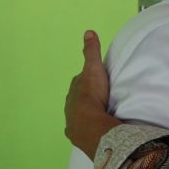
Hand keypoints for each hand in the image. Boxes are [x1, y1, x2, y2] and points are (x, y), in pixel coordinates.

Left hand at [64, 30, 120, 159]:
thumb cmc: (93, 96)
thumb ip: (91, 52)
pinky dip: (85, 129)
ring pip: (78, 115)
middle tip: (98, 97)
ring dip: (85, 114)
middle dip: (85, 97)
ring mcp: (72, 122)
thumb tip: (88, 31)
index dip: (86, 80)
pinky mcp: (77, 136)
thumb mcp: (94, 69)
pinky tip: (90, 130)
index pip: (79, 82)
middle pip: (77, 99)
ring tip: (97, 114)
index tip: (96, 79)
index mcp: (74, 90)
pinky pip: (80, 131)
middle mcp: (70, 106)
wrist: (91, 126)